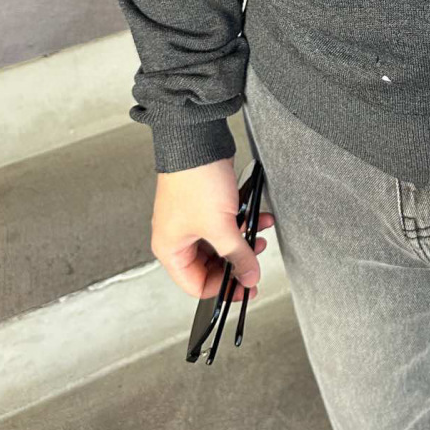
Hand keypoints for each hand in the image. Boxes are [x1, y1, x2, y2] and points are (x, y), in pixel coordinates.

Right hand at [151, 158, 275, 299]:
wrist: (198, 140)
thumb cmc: (195, 180)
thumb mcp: (220, 227)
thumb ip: (238, 255)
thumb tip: (249, 277)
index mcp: (170, 249)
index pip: (196, 285)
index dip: (223, 288)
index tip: (246, 284)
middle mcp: (178, 237)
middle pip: (210, 265)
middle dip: (237, 261)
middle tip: (255, 257)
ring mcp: (192, 220)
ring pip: (221, 244)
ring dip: (243, 241)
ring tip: (259, 234)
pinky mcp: (205, 205)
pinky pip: (226, 224)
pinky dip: (242, 223)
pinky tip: (258, 217)